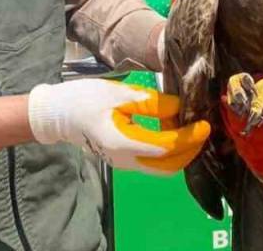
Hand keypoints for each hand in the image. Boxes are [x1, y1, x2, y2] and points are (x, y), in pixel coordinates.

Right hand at [29, 78, 209, 174]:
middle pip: (168, 166)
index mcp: (122, 143)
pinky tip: (172, 130)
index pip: (166, 147)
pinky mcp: (125, 160)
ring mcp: (124, 164)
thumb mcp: (119, 94)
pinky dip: (168, 151)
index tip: (204, 123)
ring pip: (162, 168)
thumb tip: (179, 108)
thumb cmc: (85, 99)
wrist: (58, 114)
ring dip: (180, 152)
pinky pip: (153, 162)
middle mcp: (125, 161)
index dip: (188, 137)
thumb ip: (151, 103)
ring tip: (189, 127)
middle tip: (202, 127)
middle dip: (190, 149)